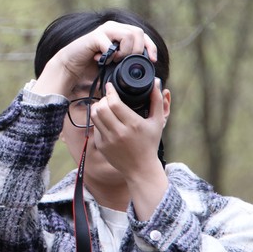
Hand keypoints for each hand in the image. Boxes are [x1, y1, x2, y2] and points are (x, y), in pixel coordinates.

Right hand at [34, 22, 157, 98]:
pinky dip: (111, 56)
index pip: (143, 34)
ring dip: (126, 52)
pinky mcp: (95, 36)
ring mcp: (104, 30)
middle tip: (128, 62)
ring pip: (128, 36)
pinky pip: (111, 45)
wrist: (71, 66)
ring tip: (115, 61)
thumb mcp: (116, 64)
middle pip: (138, 32)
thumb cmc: (93, 66)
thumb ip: (129, 61)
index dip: (150, 47)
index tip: (152, 62)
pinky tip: (103, 61)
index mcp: (121, 31)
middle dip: (138, 50)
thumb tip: (148, 67)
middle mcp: (114, 27)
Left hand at [90, 77, 167, 217]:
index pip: (114, 103)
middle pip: (101, 108)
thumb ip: (157, 101)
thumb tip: (155, 82)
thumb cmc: (150, 144)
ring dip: (98, 107)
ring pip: (95, 116)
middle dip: (103, 99)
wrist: (141, 169)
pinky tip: (105, 119)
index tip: (110, 86)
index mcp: (133, 125)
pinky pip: (95, 127)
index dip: (110, 91)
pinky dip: (98, 120)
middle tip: (108, 98)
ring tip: (104, 106)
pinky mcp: (102, 146)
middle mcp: (119, 132)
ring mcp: (108, 140)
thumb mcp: (157, 122)